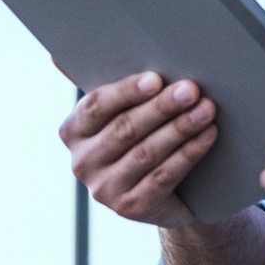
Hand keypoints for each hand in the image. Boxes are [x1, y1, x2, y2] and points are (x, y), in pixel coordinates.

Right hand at [59, 71, 218, 229]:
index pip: (96, 106)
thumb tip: (58, 56)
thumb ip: (108, 88)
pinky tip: (207, 135)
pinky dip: (188, 153)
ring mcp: (105, 189)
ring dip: (180, 128)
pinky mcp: (131, 208)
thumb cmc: (143, 135)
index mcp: (74, 131)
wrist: (166, 191)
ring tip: (206, 109)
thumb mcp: (123, 112)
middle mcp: (82, 163)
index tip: (157, 78)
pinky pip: (163, 176)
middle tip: (192, 90)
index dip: (126, 91)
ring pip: (147, 152)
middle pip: (125, 129)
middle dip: (161, 107)